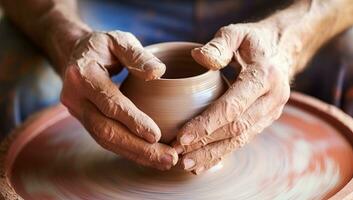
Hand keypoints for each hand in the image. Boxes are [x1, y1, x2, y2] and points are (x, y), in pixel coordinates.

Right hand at [61, 31, 177, 169]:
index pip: (110, 103)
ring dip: (136, 154)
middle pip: (107, 130)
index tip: (157, 135)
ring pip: (106, 141)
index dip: (133, 120)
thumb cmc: (103, 45)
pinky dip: (129, 151)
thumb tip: (158, 73)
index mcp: (83, 75)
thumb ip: (137, 55)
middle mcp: (75, 98)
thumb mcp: (120, 40)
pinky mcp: (85, 121)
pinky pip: (106, 140)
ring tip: (164, 162)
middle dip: (139, 148)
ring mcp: (78, 112)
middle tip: (169, 158)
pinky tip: (149, 156)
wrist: (76, 54)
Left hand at [175, 22, 291, 173]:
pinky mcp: (266, 119)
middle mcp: (272, 98)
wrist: (281, 50)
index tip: (182, 136)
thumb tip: (198, 57)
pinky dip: (223, 152)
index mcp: (265, 75)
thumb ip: (218, 45)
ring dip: (213, 154)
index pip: (233, 106)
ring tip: (188, 165)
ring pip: (241, 139)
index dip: (207, 123)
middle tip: (179, 155)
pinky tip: (204, 162)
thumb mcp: (236, 33)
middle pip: (237, 128)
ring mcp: (272, 112)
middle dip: (207, 144)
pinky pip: (244, 139)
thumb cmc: (253, 41)